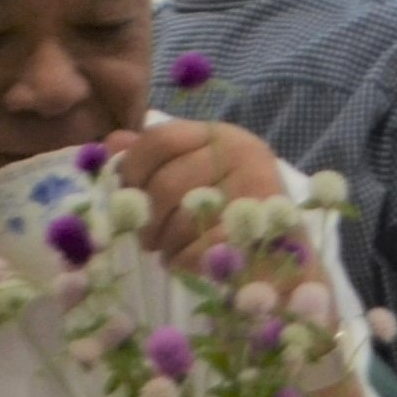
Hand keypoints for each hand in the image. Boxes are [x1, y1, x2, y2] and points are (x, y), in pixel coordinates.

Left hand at [101, 119, 285, 266]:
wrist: (283, 252)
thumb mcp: (194, 173)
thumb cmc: (228, 210)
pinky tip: (183, 261)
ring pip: (183, 218)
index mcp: (221, 135)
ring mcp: (256, 190)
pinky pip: (202, 246)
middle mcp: (243, 153)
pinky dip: (184, 259)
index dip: (133, 167)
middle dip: (147, 218)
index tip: (130, 194)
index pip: (161, 137)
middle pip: (167, 182)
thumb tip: (113, 143)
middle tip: (147, 238)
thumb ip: (153, 157)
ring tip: (167, 250)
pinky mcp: (262, 230)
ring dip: (165, 242)